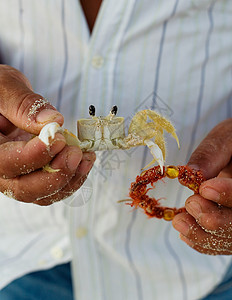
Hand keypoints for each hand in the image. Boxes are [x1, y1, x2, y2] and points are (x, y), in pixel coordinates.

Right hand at [0, 65, 94, 205]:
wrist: (3, 97)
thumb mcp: (5, 87)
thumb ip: (24, 104)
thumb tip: (52, 121)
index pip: (7, 164)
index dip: (36, 155)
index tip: (59, 138)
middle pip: (25, 189)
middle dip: (56, 174)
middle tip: (75, 153)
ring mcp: (18, 173)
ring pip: (42, 194)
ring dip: (69, 179)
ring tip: (85, 156)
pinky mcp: (35, 172)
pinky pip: (53, 187)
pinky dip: (72, 178)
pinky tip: (85, 159)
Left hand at [172, 118, 231, 254]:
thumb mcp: (226, 138)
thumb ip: (212, 153)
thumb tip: (190, 175)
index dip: (229, 195)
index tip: (205, 187)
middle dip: (214, 219)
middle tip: (190, 203)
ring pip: (229, 240)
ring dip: (202, 234)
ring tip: (179, 221)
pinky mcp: (231, 231)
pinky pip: (220, 245)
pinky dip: (201, 241)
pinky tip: (185, 231)